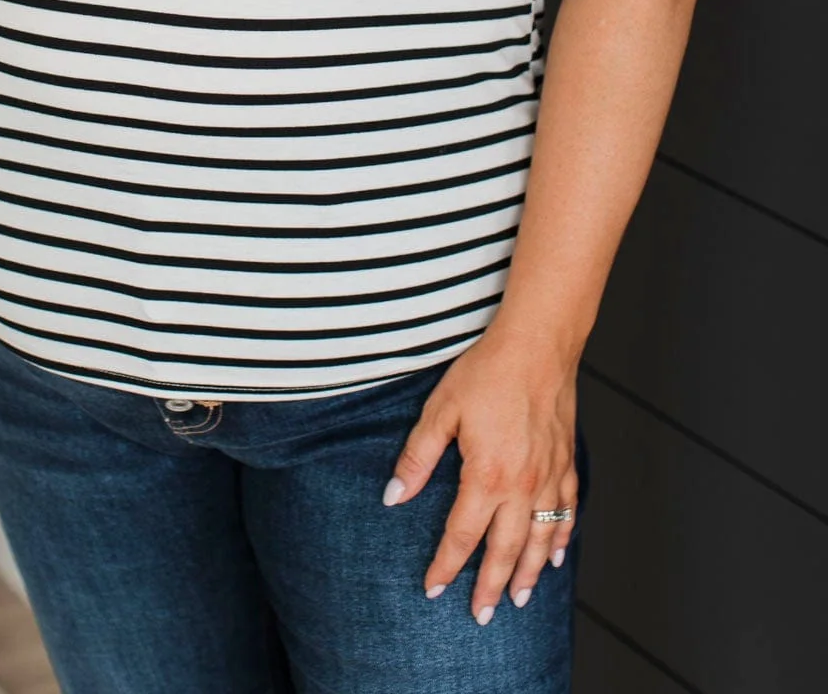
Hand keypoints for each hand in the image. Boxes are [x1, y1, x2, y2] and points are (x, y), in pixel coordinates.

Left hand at [383, 327, 579, 622]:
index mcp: (487, 476)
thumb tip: (394, 496)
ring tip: (518, 599)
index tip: (434, 588)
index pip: (462, 535)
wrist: (538, 345)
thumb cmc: (487, 372)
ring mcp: (548, 476)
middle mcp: (522, 485)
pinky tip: (556, 554)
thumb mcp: (441, 411)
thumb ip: (418, 457)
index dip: (446, 565)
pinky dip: (561, 536)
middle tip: (482, 616)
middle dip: (491, 586)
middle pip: (505, 550)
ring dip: (528, 572)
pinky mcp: (565, 462)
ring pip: (540, 539)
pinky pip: (566, 510)